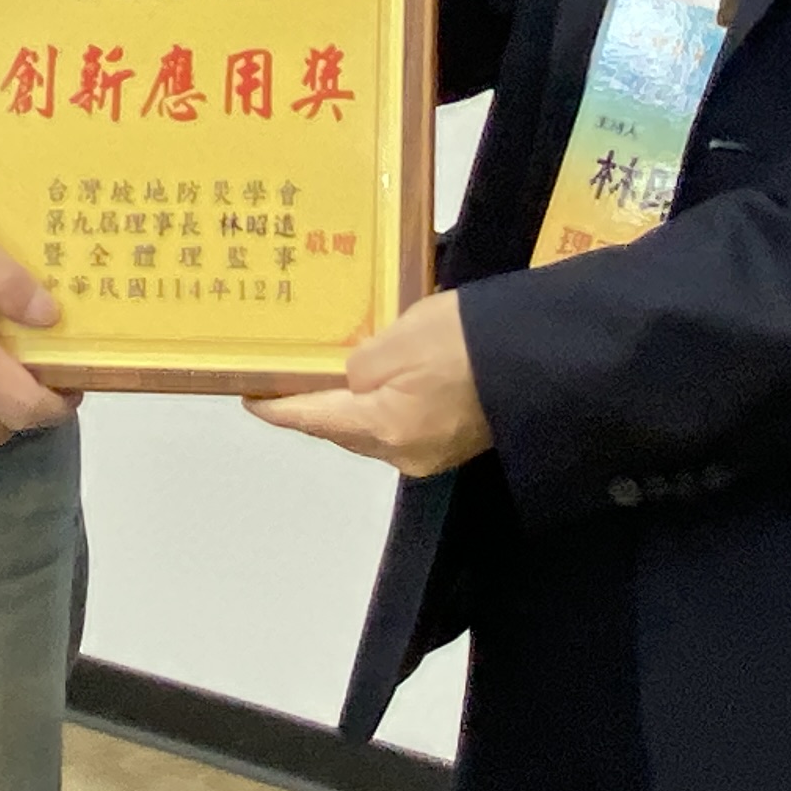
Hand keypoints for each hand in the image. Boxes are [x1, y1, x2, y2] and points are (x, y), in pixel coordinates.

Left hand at [249, 288, 489, 475]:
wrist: (543, 360)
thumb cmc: (466, 342)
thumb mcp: (400, 338)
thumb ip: (360, 363)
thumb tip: (350, 379)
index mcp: (383, 428)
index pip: (312, 419)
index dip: (277, 408)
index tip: (248, 397)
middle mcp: (403, 452)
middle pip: (341, 430)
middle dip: (312, 407)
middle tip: (286, 378)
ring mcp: (431, 453)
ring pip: (371, 430)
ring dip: (347, 406)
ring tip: (326, 377)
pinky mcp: (453, 443)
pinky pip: (400, 426)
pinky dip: (380, 407)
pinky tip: (378, 383)